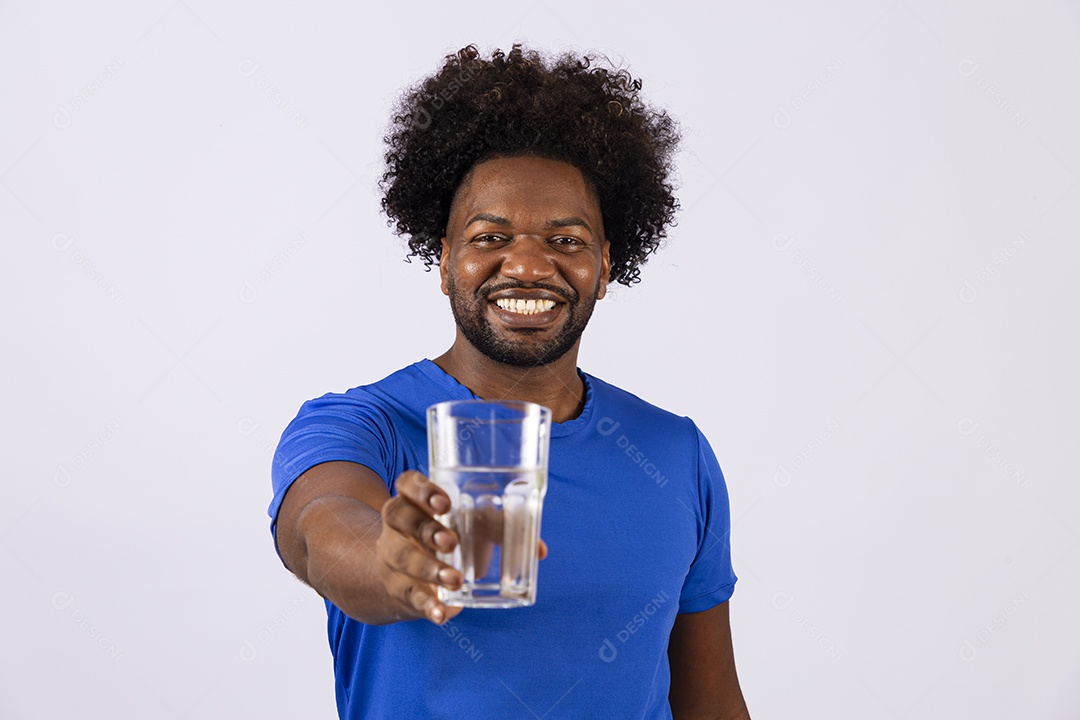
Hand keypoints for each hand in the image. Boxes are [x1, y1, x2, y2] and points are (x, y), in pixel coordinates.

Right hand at [375, 470, 549, 624]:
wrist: (401, 577)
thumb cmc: (445, 541)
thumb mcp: (469, 528)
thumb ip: (501, 531)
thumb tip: (540, 550)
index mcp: (415, 501)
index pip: (407, 484)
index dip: (421, 490)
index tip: (444, 503)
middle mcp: (398, 526)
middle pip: (400, 516)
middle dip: (426, 529)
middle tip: (451, 542)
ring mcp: (394, 557)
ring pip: (402, 557)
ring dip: (429, 568)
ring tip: (456, 580)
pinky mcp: (399, 588)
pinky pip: (409, 595)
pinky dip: (427, 605)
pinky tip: (442, 613)